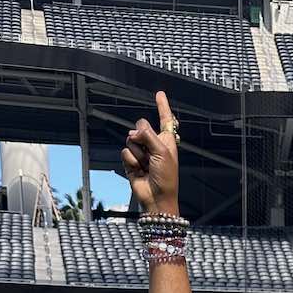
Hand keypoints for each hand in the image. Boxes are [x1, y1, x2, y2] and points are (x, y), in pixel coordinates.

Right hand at [121, 91, 180, 215]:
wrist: (157, 198)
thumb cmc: (166, 178)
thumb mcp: (162, 152)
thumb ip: (148, 135)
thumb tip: (133, 132)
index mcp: (166, 140)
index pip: (165, 119)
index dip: (162, 106)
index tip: (159, 94)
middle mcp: (154, 144)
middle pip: (141, 125)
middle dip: (142, 136)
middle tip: (150, 152)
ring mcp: (142, 153)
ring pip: (131, 139)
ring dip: (138, 153)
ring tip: (146, 165)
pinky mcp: (131, 161)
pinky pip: (125, 152)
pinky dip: (131, 161)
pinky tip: (139, 170)